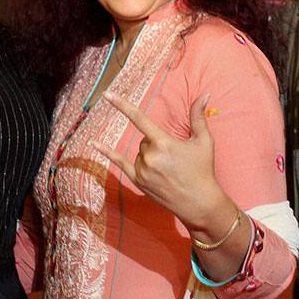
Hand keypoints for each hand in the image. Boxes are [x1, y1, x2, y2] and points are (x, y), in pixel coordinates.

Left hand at [92, 91, 227, 228]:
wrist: (199, 203)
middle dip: (157, 144)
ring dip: (150, 156)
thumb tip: (204, 95)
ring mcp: (142, 170)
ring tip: (168, 170)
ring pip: (139, 153)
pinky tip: (94, 144)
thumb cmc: (203, 170)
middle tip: (174, 158)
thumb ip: (198, 116)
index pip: (139, 119)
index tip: (108, 95)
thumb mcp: (204, 141)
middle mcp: (150, 156)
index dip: (122, 105)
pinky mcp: (138, 182)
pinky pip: (120, 164)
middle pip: (145, 140)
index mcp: (164, 143)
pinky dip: (108, 153)